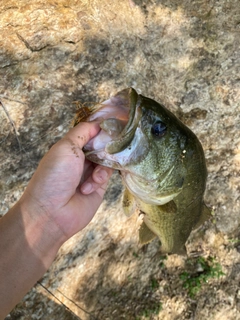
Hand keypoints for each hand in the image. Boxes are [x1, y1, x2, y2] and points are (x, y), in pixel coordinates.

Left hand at [20, 121, 112, 240]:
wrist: (52, 213)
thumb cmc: (54, 176)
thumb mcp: (66, 147)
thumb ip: (83, 132)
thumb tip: (98, 122)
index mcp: (71, 146)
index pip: (91, 132)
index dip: (102, 128)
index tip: (116, 124)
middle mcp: (81, 158)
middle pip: (102, 145)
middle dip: (107, 146)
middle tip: (112, 148)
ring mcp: (91, 172)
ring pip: (108, 159)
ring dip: (102, 166)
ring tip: (93, 177)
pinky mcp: (99, 186)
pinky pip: (108, 174)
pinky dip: (100, 178)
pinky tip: (88, 188)